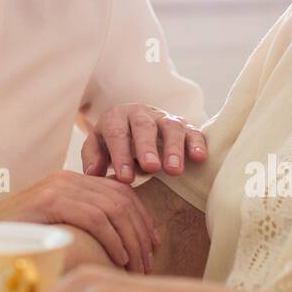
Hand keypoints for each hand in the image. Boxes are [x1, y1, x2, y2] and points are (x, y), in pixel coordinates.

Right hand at [0, 171, 158, 272]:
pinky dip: (112, 239)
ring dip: (131, 240)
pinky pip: (94, 217)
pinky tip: (119, 258)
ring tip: (137, 265)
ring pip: (113, 208)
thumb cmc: (20, 235)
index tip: (153, 244)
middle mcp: (68, 178)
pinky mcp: (51, 200)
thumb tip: (120, 237)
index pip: (120, 192)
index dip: (142, 218)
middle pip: (121, 199)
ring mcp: (59, 187)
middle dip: (141, 232)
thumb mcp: (58, 224)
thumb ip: (83, 220)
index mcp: (72, 181)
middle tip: (149, 260)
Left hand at [81, 103, 206, 181]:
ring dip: (174, 148)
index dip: (121, 154)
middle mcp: (141, 114)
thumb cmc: (113, 144)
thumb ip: (93, 158)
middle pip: (144, 126)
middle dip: (148, 147)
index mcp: (116, 117)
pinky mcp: (185, 127)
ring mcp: (164, 119)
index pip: (117, 133)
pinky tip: (199, 159)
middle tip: (151, 168)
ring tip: (174, 171)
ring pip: (171, 127)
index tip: (125, 178)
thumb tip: (92, 173)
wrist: (133, 129)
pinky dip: (197, 143)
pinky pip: (194, 131)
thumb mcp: (98, 147)